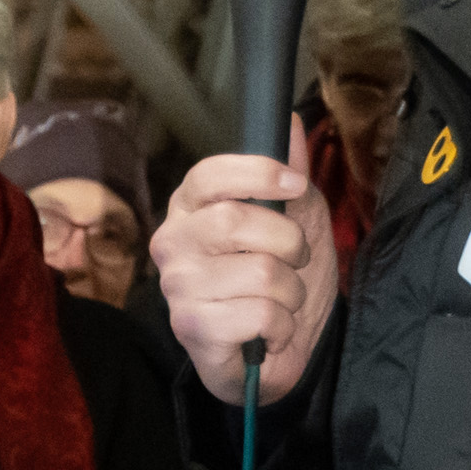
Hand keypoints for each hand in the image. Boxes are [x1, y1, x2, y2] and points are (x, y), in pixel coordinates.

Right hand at [152, 121, 339, 403]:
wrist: (283, 349)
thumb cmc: (281, 279)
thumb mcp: (298, 218)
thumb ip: (290, 173)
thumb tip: (287, 120)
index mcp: (190, 209)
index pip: (208, 175)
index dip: (258, 174)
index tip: (296, 185)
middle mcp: (172, 243)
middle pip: (234, 221)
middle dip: (288, 241)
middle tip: (295, 260)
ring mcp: (177, 287)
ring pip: (259, 271)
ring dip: (292, 291)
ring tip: (282, 302)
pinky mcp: (192, 328)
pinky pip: (259, 313)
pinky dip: (283, 325)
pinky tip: (270, 332)